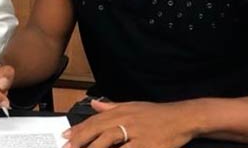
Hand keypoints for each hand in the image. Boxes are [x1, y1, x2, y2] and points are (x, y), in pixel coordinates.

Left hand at [63, 99, 196, 147]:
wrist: (182, 118)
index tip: (65, 136)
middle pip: (97, 130)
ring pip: (109, 141)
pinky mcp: (147, 145)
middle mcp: (125, 120)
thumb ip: (111, 107)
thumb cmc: (156, 114)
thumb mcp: (132, 106)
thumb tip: (94, 104)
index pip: (94, 121)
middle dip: (80, 139)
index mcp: (120, 111)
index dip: (79, 129)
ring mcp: (136, 133)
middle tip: (67, 147)